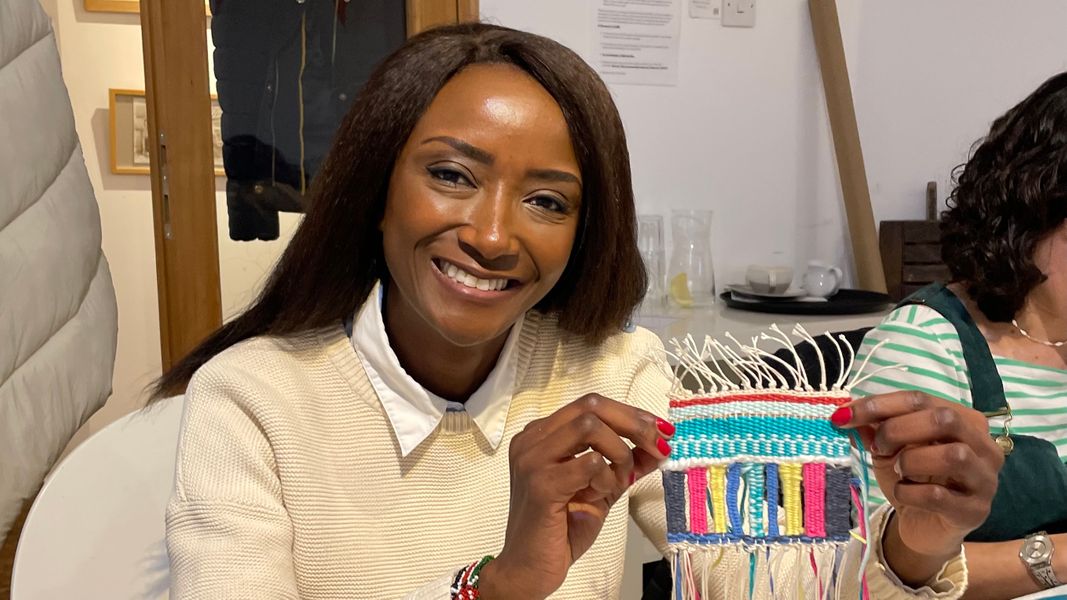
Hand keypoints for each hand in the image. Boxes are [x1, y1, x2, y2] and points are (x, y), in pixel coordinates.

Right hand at [479, 394, 672, 599]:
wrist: (531, 568)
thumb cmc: (561, 529)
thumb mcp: (602, 488)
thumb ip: (626, 464)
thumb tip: (659, 446)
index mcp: (542, 435)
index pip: (591, 404)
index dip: (631, 414)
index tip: (661, 431)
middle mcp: (532, 440)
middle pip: (591, 406)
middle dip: (634, 424)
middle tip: (659, 446)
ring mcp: (532, 459)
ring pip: (589, 426)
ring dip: (618, 451)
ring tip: (619, 480)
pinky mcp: (541, 484)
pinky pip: (589, 463)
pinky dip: (606, 477)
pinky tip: (600, 496)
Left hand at [834, 392, 1002, 571]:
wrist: (923, 527)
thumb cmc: (912, 480)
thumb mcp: (889, 449)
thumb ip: (874, 428)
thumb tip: (848, 414)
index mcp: (963, 421)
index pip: (921, 399)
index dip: (878, 404)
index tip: (843, 416)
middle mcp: (983, 446)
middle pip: (944, 419)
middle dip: (898, 429)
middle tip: (877, 447)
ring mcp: (984, 480)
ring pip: (953, 455)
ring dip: (911, 460)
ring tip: (897, 470)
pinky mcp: (974, 512)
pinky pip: (938, 496)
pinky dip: (909, 492)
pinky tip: (903, 494)